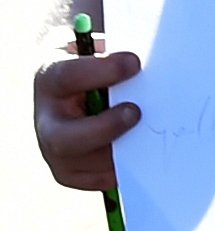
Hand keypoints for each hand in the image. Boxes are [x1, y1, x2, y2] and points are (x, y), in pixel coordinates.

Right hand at [34, 44, 140, 191]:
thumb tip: (152, 63)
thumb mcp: (97, 51)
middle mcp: (46, 120)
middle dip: (104, 128)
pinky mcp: (70, 173)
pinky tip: (145, 154)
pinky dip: (124, 168)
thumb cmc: (94, 64)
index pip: (66, 78)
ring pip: (85, 163)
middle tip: (135, 112)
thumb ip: (115, 57)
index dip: (101, 72)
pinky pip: (99, 179)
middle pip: (64, 138)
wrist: (75, 88)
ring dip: (121, 151)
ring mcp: (54, 151)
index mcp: (49, 80)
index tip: (135, 63)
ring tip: (148, 137)